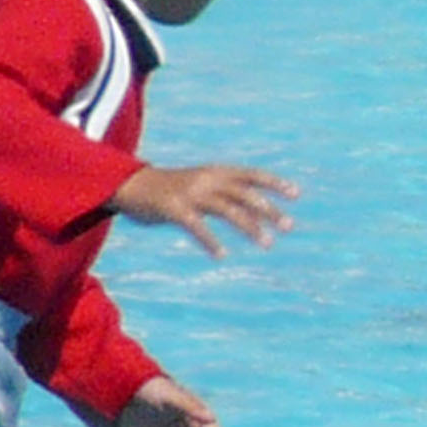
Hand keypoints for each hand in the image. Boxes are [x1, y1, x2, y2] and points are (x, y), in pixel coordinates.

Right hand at [117, 159, 295, 255]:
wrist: (130, 185)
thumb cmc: (171, 188)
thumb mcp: (202, 185)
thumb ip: (226, 196)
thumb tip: (257, 215)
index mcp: (216, 171)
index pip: (252, 174)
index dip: (274, 183)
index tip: (295, 194)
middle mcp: (207, 179)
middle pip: (246, 194)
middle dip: (269, 210)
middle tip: (288, 227)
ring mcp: (191, 193)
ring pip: (228, 210)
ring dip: (250, 227)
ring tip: (267, 244)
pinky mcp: (173, 208)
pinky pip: (196, 226)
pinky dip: (210, 241)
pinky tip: (221, 255)